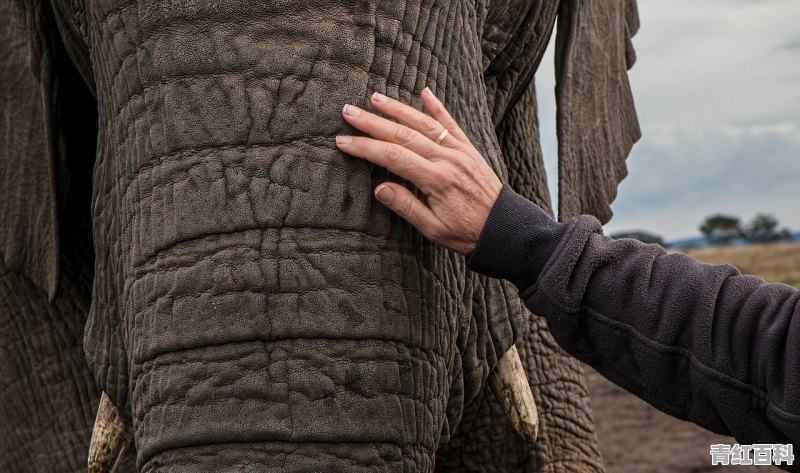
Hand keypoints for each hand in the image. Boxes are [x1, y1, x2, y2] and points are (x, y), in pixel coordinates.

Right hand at [336, 88, 502, 255]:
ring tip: (375, 98)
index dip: (366, 148)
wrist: (504, 228)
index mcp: (437, 180)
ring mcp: (459, 151)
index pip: (393, 157)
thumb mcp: (433, 229)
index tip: (343, 141)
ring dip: (398, 109)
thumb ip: (406, 207)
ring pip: (424, 124)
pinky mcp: (469, 150)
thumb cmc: (466, 233)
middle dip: (373, 122)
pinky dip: (437, 107)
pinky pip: (452, 124)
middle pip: (403, 135)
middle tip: (348, 112)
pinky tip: (424, 92)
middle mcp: (448, 160)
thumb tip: (379, 188)